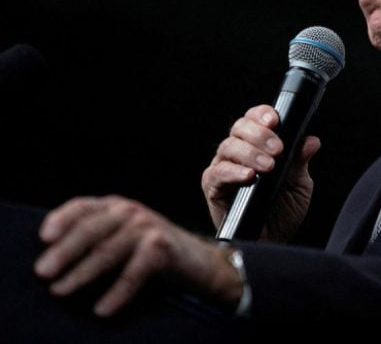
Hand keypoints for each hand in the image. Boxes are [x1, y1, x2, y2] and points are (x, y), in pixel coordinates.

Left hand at [34, 196, 242, 316]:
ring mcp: (148, 226)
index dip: (61, 219)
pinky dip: (116, 293)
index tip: (43, 238)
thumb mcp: (125, 237)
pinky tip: (103, 309)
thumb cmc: (156, 254)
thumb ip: (98, 237)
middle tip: (43, 273)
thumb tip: (55, 258)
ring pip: (107, 251)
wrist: (201, 263)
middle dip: (64, 252)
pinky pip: (133, 272)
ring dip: (81, 274)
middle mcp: (131, 211)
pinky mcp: (162, 247)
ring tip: (61, 291)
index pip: (82, 206)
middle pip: (90, 229)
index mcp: (117, 207)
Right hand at [202, 105, 320, 242]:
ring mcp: (224, 168)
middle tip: (278, 149)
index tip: (275, 120)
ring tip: (268, 166)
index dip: (262, 114)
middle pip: (240, 127)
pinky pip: (217, 173)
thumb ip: (300, 161)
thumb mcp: (298, 184)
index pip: (255, 119)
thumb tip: (311, 141)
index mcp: (258, 145)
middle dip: (260, 134)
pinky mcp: (213, 188)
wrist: (272, 243)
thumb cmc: (283, 212)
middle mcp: (238, 153)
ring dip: (250, 153)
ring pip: (228, 146)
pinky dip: (233, 172)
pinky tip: (249, 176)